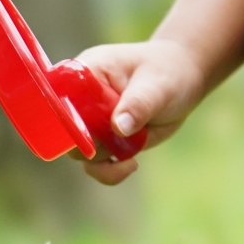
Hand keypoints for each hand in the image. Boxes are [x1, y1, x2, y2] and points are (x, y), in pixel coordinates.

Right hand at [70, 40, 207, 184]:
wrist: (185, 80)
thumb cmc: (168, 72)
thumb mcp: (158, 84)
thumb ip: (138, 104)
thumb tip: (119, 128)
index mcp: (84, 74)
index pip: (57, 99)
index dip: (63, 120)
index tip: (84, 135)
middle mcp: (80, 100)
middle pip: (64, 132)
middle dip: (87, 145)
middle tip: (117, 141)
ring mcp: (91, 122)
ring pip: (80, 152)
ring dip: (102, 160)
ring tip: (132, 156)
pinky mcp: (105, 140)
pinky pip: (97, 164)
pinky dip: (110, 171)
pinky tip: (131, 165)